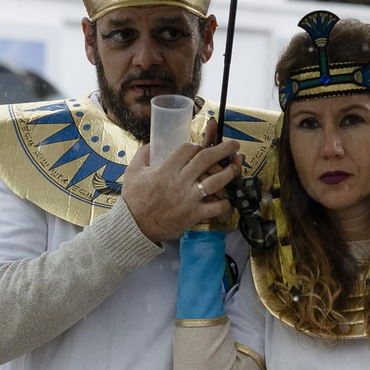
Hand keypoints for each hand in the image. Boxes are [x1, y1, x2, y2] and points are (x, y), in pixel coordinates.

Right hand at [120, 139, 241, 242]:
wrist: (135, 227)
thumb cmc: (134, 199)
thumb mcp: (133, 171)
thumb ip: (144, 154)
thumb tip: (155, 143)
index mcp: (166, 170)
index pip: (188, 149)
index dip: (196, 145)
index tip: (200, 147)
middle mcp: (180, 182)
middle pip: (206, 159)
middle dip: (223, 149)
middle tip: (234, 144)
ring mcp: (189, 199)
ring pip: (216, 180)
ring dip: (230, 172)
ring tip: (237, 166)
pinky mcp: (194, 215)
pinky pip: (216, 207)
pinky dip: (224, 202)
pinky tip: (226, 198)